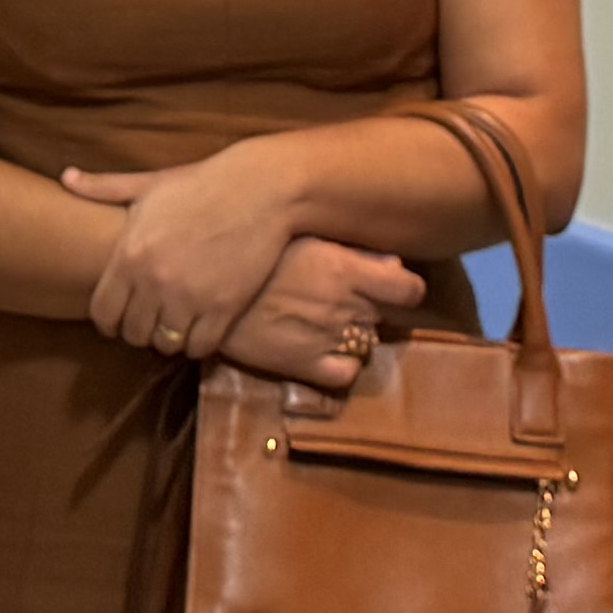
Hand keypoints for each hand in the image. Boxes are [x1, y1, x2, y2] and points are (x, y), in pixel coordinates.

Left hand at [63, 145, 309, 355]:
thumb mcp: (148, 184)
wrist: (260, 188)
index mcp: (130, 255)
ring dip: (167, 338)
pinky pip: (199, 347)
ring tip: (174, 324)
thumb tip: (66, 178)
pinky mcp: (224, 308)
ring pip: (165, 343)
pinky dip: (197, 343)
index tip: (118, 318)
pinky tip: (200, 326)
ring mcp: (190, 297)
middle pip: (132, 333)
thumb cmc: (201, 183)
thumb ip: (103, 188)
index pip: (102, 313)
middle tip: (149, 320)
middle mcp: (155, 281)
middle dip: (137, 329)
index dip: (107, 321)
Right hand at [215, 235, 426, 389]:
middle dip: (368, 308)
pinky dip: (342, 366)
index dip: (405, 289)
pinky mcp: (303, 364)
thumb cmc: (251, 250)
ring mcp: (324, 337)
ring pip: (365, 343)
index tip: (394, 287)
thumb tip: (394, 263)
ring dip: (352, 334)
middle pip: (382, 315)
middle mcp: (342, 304)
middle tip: (340, 298)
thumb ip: (351, 251)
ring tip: (322, 320)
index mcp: (344, 268)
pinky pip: (344, 374)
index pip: (410, 289)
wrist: (202, 283)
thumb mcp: (303, 238)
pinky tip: (324, 351)